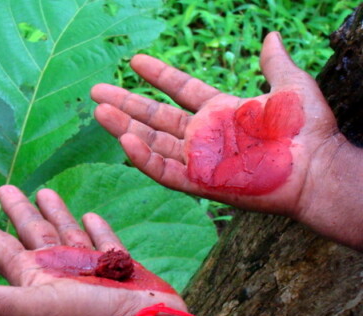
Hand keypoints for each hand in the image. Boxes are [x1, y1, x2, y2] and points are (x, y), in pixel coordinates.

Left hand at [0, 185, 185, 315]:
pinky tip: (91, 215)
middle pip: (30, 233)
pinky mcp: (116, 266)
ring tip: (45, 191)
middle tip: (3, 187)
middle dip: (16, 211)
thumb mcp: (34, 307)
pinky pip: (103, 241)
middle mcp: (56, 271)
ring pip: (65, 232)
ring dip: (55, 213)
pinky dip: (97, 228)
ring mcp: (86, 268)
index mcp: (32, 277)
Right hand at [91, 32, 360, 229]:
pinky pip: (166, 171)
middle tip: (96, 91)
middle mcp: (204, 135)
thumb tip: (272, 36)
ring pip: (153, 143)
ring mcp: (200, 159)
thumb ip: (275, 63)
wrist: (316, 166)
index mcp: (220, 111)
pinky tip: (125, 142)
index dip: (158, 76)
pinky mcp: (201, 183)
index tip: (134, 61)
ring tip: (99, 111)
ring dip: (125, 128)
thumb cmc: (307, 129)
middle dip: (126, 104)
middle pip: (156, 117)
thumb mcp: (291, 86)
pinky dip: (145, 159)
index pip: (180, 90)